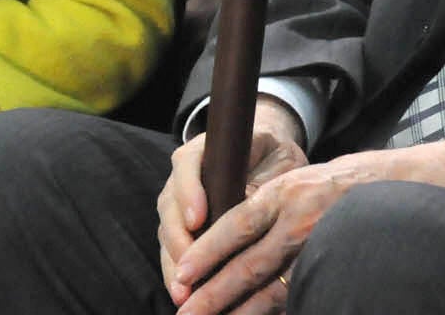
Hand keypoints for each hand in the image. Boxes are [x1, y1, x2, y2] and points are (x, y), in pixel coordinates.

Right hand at [157, 98, 307, 291]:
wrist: (266, 153)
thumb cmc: (274, 154)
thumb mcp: (277, 160)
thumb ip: (265, 179)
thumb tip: (249, 208)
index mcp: (205, 151)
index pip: (188, 164)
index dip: (189, 191)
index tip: (198, 219)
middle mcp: (184, 175)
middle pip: (169, 204)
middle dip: (178, 239)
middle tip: (189, 270)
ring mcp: (179, 201)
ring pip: (167, 230)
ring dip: (173, 262)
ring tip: (183, 293)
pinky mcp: (182, 224)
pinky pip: (172, 247)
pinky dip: (176, 271)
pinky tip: (183, 295)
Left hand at [167, 138, 444, 313]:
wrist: (416, 183)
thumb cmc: (354, 184)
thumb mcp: (307, 182)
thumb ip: (274, 208)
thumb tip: (237, 234)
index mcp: (286, 192)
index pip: (235, 224)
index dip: (206, 253)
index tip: (182, 275)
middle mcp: (300, 217)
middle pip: (247, 263)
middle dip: (213, 291)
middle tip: (185, 310)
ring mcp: (322, 243)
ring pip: (271, 286)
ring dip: (239, 309)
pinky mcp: (338, 261)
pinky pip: (300, 294)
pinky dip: (277, 310)